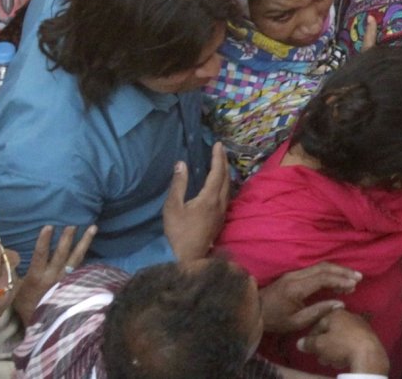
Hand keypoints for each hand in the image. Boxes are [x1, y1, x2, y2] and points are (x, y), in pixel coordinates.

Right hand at [13, 224, 97, 323]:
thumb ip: (11, 272)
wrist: (41, 323)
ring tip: (93, 227)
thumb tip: (5, 254)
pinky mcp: (74, 282)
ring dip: (85, 241)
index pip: (40, 255)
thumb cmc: (24, 304)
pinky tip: (92, 244)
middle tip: (73, 222)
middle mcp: (53, 277)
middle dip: (68, 237)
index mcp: (36, 277)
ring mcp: (66, 279)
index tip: (48, 226)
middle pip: (62, 254)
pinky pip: (82, 265)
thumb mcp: (12, 290)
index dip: (44, 241)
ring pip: (77, 258)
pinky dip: (87, 254)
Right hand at [163, 143, 230, 261]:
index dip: (218, 157)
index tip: (218, 144)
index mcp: (209, 198)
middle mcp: (220, 202)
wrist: (191, 256)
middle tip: (220, 149)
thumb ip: (178, 184)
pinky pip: (226, 193)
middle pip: (226, 177)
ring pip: (228, 186)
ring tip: (221, 161)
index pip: (217, 172)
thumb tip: (181, 164)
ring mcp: (223, 210)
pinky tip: (220, 181)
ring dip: (225, 171)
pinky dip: (224, 182)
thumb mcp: (173, 207)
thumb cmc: (179, 232)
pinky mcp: (221, 217)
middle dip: (224, 161)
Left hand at [260, 262, 361, 332]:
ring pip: (320, 267)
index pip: (323, 278)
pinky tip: (338, 279)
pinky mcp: (293, 275)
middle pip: (323, 268)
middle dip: (342, 271)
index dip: (340, 279)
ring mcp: (294, 274)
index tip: (354, 283)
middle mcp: (295, 276)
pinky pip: (315, 270)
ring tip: (352, 278)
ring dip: (337, 271)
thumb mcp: (297, 322)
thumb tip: (340, 303)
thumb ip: (318, 311)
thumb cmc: (275, 320)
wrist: (254, 312)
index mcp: (296, 288)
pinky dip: (329, 273)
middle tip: (358, 277)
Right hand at [297, 308, 389, 374]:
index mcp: (336, 314)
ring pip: (342, 338)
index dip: (312, 337)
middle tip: (321, 357)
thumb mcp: (320, 345)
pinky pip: (352, 342)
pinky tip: (344, 360)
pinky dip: (346, 350)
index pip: (318, 324)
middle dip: (324, 346)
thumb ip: (309, 343)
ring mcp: (361, 326)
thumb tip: (300, 343)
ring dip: (334, 350)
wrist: (368, 353)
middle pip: (331, 331)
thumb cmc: (341, 345)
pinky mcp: (369, 337)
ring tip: (331, 361)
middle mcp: (349, 316)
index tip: (309, 348)